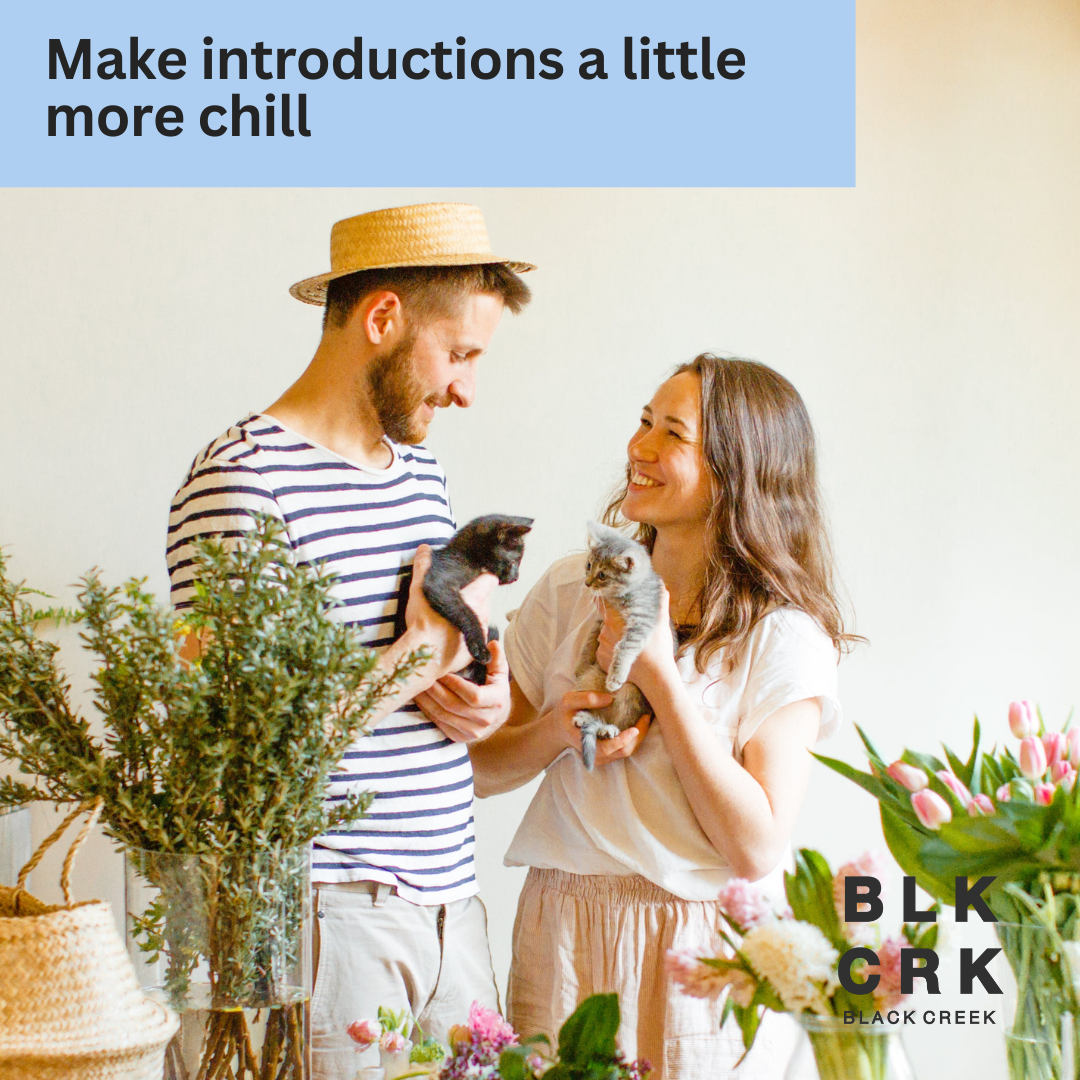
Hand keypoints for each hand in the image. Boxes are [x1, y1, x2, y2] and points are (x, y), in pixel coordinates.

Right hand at [403, 545, 497, 680]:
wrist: (424, 655)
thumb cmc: (424, 620)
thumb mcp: (420, 587)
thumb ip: (423, 565)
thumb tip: (424, 548)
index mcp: (475, 596)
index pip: (490, 580)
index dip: (483, 579)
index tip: (472, 580)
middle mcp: (483, 614)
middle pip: (483, 600)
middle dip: (471, 600)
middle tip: (452, 602)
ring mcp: (480, 634)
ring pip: (478, 620)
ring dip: (467, 619)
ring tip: (447, 621)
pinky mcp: (473, 653)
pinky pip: (471, 641)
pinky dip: (463, 639)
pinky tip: (447, 639)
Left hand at [415, 640, 511, 742]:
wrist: (498, 717)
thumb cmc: (496, 690)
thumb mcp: (500, 673)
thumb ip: (496, 658)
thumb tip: (493, 643)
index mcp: (497, 702)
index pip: (474, 695)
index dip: (455, 684)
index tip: (442, 672)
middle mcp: (486, 720)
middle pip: (454, 705)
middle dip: (435, 690)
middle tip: (422, 676)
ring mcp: (473, 732)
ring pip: (444, 716)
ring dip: (427, 700)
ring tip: (416, 686)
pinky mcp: (461, 738)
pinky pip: (440, 724)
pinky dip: (428, 711)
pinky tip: (420, 699)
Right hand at [552, 689, 651, 765]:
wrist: (560, 729)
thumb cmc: (565, 714)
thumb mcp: (568, 701)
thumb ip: (586, 698)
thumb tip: (610, 698)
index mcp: (585, 742)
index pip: (607, 748)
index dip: (622, 740)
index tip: (635, 729)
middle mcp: (595, 754)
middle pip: (623, 752)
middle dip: (638, 737)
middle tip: (646, 716)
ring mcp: (602, 756)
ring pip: (626, 752)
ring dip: (638, 738)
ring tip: (645, 718)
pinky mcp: (607, 755)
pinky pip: (624, 749)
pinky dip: (634, 739)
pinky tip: (638, 724)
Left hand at [595, 588, 678, 699]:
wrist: (654, 677)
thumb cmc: (658, 648)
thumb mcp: (661, 622)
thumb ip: (658, 601)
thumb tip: (661, 585)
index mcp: (614, 618)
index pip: (602, 601)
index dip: (608, 598)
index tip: (616, 600)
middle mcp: (604, 630)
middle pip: (607, 619)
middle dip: (617, 621)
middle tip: (632, 627)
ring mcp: (601, 645)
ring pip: (606, 634)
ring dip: (615, 636)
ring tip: (631, 642)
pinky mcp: (600, 659)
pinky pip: (604, 649)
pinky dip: (612, 650)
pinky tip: (625, 653)